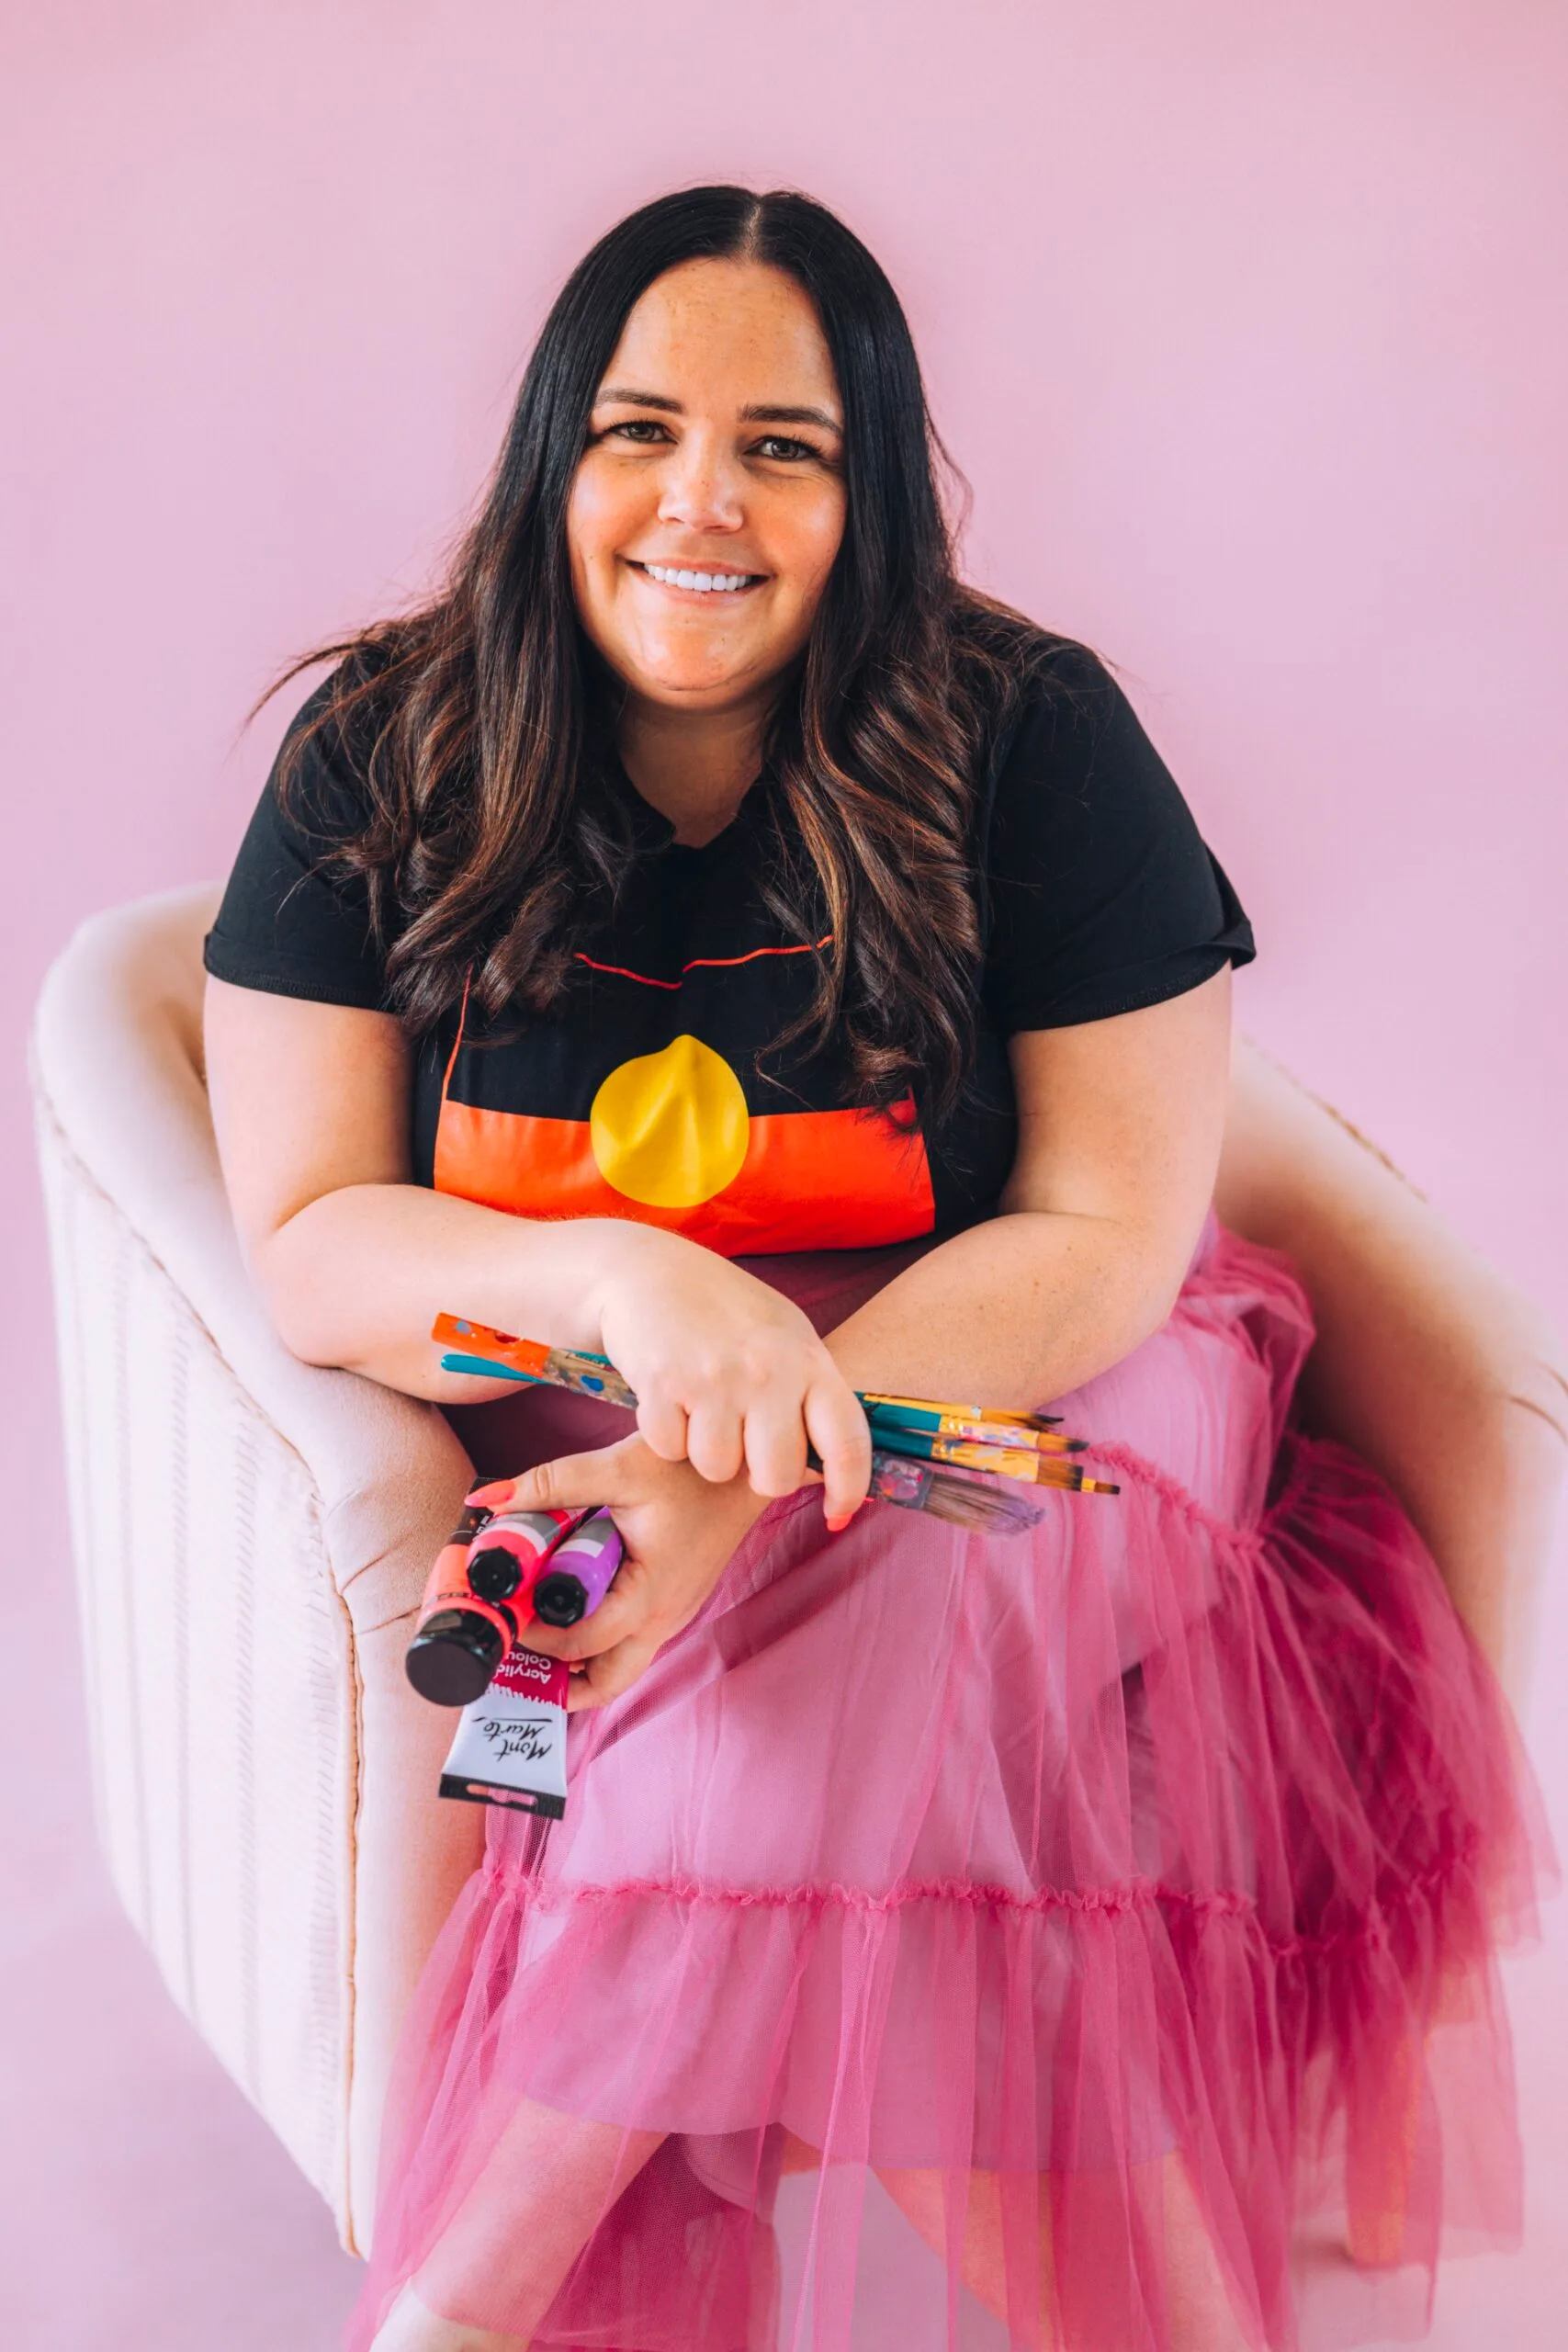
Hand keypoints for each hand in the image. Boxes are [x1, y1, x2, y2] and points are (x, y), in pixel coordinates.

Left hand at [477, 1437, 774, 1710]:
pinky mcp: (671, 1603)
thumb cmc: (690, 1469)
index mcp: (650, 1593)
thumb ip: (550, 1483)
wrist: (746, 1465)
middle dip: (557, 1682)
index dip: (538, 1638)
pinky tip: (565, 1608)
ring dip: (575, 1663)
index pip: (585, 1642)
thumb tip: (488, 1501)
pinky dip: (595, 1640)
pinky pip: (630, 1640)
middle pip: (606, 1681)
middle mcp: (664, 1616)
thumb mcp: (617, 1467)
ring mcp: (671, 1614)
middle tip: (515, 1656)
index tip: (505, 1614)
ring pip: (619, 1664)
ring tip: (532, 1636)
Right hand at [587, 1225, 870, 1527]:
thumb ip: (812, 1395)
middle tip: (742, 1443)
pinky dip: (665, 1435)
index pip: (847, 1442)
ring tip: (701, 1409)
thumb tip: (833, 1471)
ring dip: (704, 1451)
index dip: (848, 1490)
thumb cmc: (726, 1311)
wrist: (650, 1271)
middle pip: (776, 1477)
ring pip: (717, 1468)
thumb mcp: (786, 1338)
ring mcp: (716, 1376)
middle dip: (757, 1475)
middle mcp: (769, 1370)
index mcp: (809, 1360)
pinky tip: (669, 1397)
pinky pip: (670, 1449)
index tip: (836, 1515)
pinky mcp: (664, 1382)